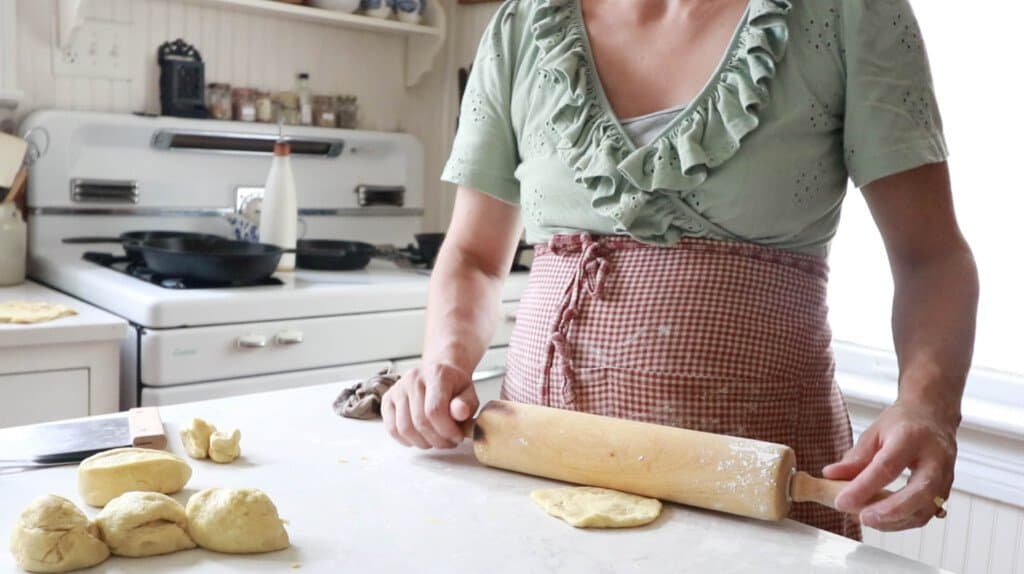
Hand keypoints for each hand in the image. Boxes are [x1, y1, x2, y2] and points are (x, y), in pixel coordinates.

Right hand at [381, 362, 478, 449]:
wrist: (438, 374)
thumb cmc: (454, 386)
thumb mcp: (469, 393)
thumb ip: (466, 404)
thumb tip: (461, 412)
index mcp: (436, 374)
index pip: (435, 410)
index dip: (446, 430)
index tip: (457, 437)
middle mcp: (413, 379)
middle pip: (420, 421)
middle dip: (437, 440)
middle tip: (448, 442)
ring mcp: (398, 389)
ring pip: (405, 428)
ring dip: (422, 443)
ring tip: (435, 440)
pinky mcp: (387, 399)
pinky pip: (392, 429)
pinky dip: (406, 440)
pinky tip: (420, 438)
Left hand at [822, 401, 957, 530]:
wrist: (932, 416)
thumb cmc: (903, 423)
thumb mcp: (874, 433)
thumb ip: (855, 457)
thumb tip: (830, 475)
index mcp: (911, 437)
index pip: (887, 466)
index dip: (863, 487)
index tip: (842, 501)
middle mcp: (935, 457)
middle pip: (919, 491)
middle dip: (890, 510)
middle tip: (864, 518)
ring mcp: (946, 475)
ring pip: (926, 507)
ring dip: (896, 521)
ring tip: (870, 520)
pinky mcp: (947, 489)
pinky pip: (928, 512)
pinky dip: (905, 520)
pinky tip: (884, 520)